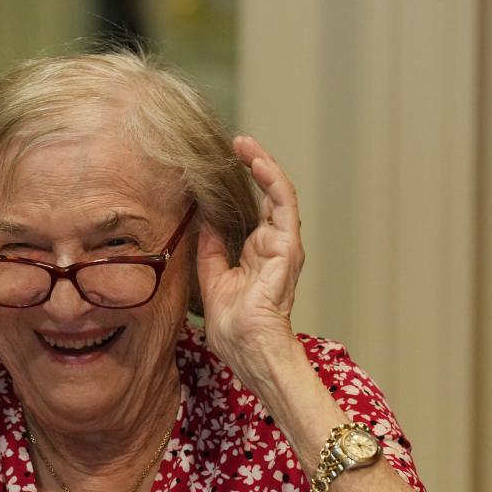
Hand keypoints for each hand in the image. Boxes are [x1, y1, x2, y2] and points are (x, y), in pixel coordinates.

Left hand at [196, 135, 304, 387]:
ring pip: (278, 194)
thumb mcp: (212, 280)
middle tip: (234, 143)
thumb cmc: (234, 327)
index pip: (252, 211)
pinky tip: (257, 161)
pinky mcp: (288, 246)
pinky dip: (272, 180)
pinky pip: (283, 205)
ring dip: (263, 165)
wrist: (247, 347)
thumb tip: (203, 222)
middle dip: (252, 167)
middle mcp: (273, 246)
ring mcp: (283, 245)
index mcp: (257, 254)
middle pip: (266, 197)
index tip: (221, 165)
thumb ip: (210, 250)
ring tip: (244, 143)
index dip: (240, 187)